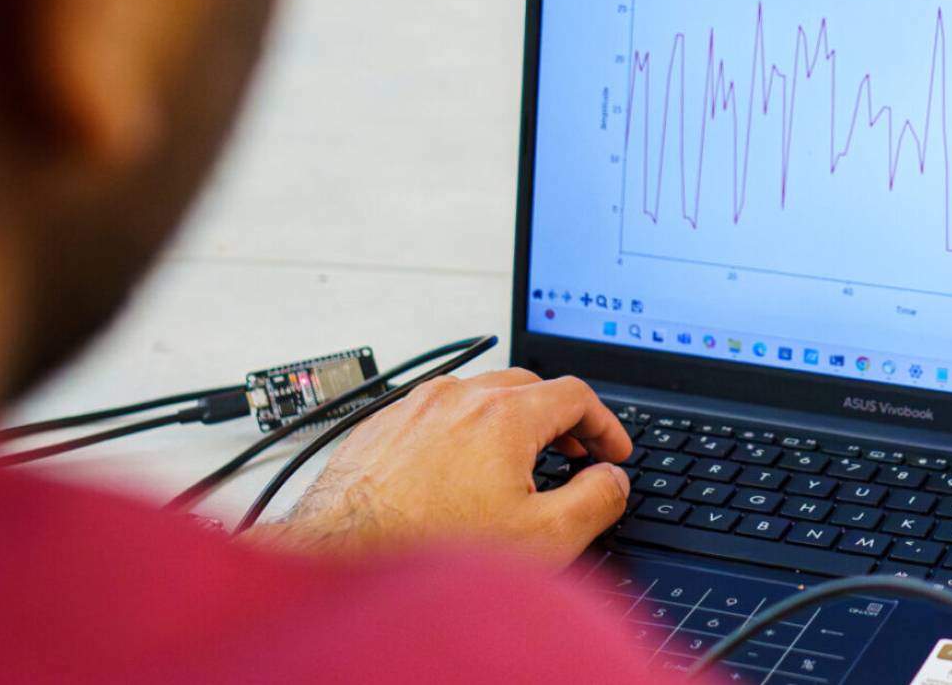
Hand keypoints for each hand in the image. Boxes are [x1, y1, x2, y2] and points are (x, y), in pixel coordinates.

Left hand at [240, 369, 632, 567]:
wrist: (340, 565)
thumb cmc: (430, 553)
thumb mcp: (544, 538)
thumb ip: (595, 500)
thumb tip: (612, 481)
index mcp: (503, 415)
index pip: (575, 395)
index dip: (605, 424)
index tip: (611, 450)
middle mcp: (456, 399)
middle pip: (527, 386)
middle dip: (559, 417)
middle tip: (573, 451)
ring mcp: (411, 409)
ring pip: (475, 395)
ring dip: (508, 420)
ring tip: (516, 461)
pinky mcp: (377, 429)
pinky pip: (431, 415)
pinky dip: (459, 433)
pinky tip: (457, 473)